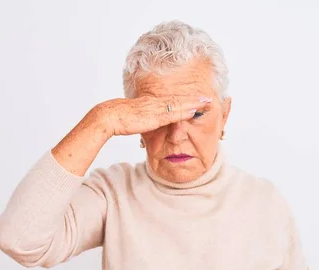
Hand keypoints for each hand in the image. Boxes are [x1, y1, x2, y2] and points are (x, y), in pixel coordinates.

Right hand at [85, 95, 212, 137]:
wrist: (108, 116)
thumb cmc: (116, 119)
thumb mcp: (133, 120)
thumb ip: (142, 121)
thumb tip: (145, 123)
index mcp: (150, 104)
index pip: (171, 101)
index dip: (185, 100)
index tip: (197, 99)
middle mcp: (155, 103)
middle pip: (178, 99)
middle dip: (194, 98)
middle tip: (209, 97)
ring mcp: (155, 107)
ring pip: (179, 103)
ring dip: (194, 102)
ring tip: (208, 101)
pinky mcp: (154, 114)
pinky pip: (174, 111)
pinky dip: (185, 110)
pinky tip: (195, 109)